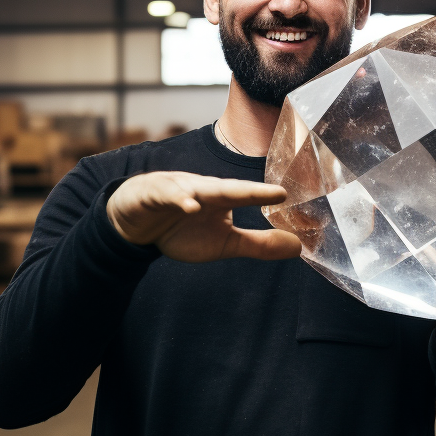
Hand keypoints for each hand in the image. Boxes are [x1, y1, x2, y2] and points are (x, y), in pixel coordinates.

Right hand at [106, 171, 301, 262]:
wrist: (138, 222)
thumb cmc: (184, 228)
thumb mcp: (223, 243)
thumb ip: (258, 244)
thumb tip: (297, 247)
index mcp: (222, 198)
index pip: (248, 197)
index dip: (268, 197)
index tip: (291, 197)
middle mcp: (203, 189)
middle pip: (229, 189)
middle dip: (252, 191)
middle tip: (278, 193)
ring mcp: (177, 189)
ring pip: (195, 188)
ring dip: (213, 192)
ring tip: (233, 198)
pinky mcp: (153, 193)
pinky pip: (165, 194)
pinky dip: (177, 198)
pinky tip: (188, 206)